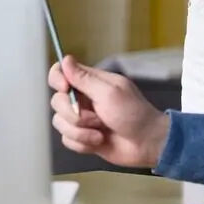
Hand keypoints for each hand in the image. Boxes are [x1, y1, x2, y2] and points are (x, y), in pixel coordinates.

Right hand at [49, 56, 170, 167]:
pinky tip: (98, 142)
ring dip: (80, 132)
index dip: (57, 79)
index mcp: (91, 82)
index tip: (65, 88)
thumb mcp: (110, 93)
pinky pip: (67, 139)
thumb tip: (65, 59)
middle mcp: (84, 98)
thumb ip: (84, 79)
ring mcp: (82, 118)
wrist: (146, 144)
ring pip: (60, 122)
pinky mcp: (82, 137)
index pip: (61, 72)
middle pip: (57, 100)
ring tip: (100, 133)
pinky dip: (82, 143)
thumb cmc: (134, 114)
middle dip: (72, 113)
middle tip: (95, 119)